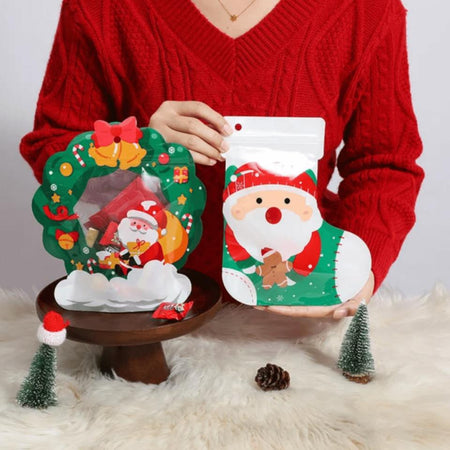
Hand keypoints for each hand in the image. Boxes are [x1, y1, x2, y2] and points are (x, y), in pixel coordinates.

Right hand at [149, 101, 232, 164]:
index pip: (198, 107)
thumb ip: (198, 123)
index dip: (216, 118)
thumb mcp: (179, 122)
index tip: (228, 131)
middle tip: (226, 147)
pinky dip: (201, 159)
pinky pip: (185, 155)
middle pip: (194, 126)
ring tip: (219, 155)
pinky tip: (210, 161)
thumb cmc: (168, 134)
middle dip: (214, 137)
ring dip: (209, 150)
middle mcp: (162, 118)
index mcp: (170, 107)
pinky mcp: (160, 151)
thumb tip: (223, 133)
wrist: (143, 147)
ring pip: (190, 141)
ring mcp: (159, 135)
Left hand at [254, 271, 374, 319]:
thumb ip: (354, 307)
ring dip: (274, 294)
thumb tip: (338, 314)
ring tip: (256, 290)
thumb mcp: (362, 299)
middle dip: (272, 304)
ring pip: (290, 294)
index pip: (300, 310)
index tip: (268, 308)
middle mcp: (314, 301)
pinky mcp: (312, 282)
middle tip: (253, 300)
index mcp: (323, 308)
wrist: (364, 274)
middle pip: (290, 304)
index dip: (284, 310)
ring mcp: (312, 292)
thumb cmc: (362, 288)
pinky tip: (271, 276)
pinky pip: (295, 283)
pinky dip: (283, 282)